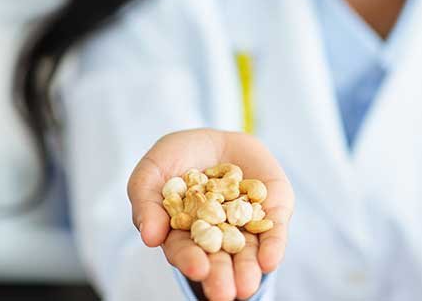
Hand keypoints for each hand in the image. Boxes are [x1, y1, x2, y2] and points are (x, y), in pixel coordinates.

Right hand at [128, 128, 293, 300]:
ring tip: (246, 287)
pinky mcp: (272, 209)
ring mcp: (246, 223)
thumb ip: (147, 202)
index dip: (190, 260)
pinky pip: (274, 231)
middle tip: (224, 294)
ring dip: (247, 269)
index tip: (197, 269)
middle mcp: (217, 235)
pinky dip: (273, 246)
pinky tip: (270, 261)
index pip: (186, 250)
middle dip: (221, 275)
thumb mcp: (151, 173)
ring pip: (248, 251)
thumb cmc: (174, 158)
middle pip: (219, 257)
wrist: (213, 136)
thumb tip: (149, 238)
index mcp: (184, 234)